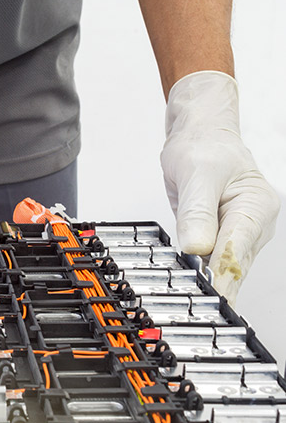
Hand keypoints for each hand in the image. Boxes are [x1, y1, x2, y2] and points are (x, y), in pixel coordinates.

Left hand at [161, 71, 279, 305]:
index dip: (220, 275)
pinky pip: (214, 260)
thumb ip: (196, 211)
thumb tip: (197, 246)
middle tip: (197, 312)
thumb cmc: (203, 146)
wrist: (200, 135)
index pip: (236, 249)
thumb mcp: (196, 173)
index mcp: (256, 205)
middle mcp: (254, 222)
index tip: (208, 296)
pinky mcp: (222, 236)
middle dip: (216, 288)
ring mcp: (240, 232)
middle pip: (234, 264)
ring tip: (193, 309)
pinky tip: (192, 291)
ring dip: (210, 286)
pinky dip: (203, 275)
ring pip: (225, 268)